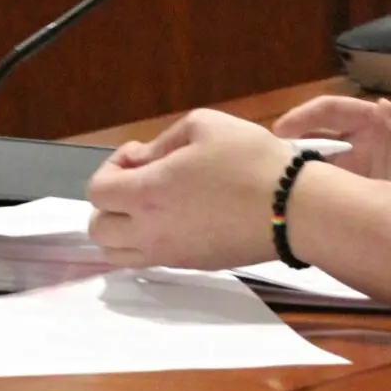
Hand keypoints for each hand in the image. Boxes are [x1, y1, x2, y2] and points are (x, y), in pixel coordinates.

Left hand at [87, 109, 295, 268]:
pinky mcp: (191, 265)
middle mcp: (149, 230)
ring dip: (123, 228)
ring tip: (153, 207)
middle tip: (141, 183)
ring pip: (116, 253)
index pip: (96, 191)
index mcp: (147, 193)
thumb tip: (142, 160)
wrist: (293, 207)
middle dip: (110, 202)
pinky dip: (149, 242)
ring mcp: (169, 253)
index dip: (110, 168)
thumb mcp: (208, 124)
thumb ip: (163, 140)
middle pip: (98, 228)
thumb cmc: (252, 161)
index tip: (139, 156)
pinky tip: (180, 219)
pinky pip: (149, 260)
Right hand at [271, 95, 390, 201]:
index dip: (308, 116)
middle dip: (287, 145)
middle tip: (266, 162)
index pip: (337, 112)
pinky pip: (327, 202)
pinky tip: (291, 212)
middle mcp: (364, 148)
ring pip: (316, 171)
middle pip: (316, 139)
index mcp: (382, 126)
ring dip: (292, 175)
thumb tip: (383, 106)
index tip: (283, 129)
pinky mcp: (359, 206)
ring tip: (270, 188)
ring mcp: (359, 179)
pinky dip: (307, 203)